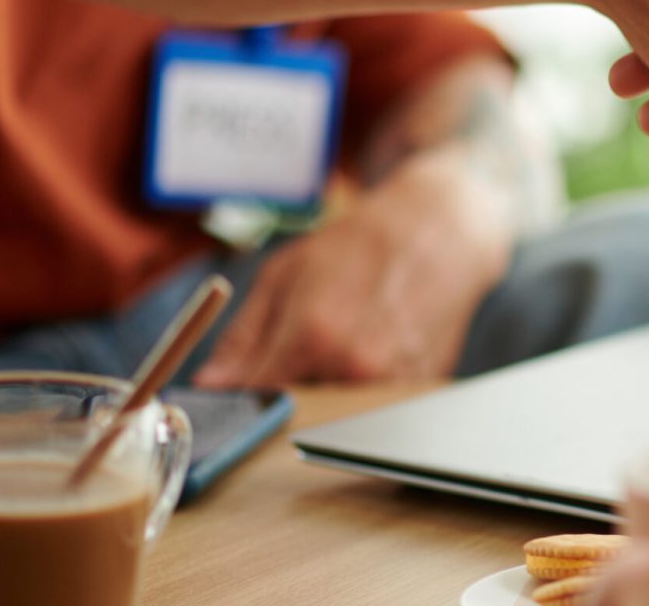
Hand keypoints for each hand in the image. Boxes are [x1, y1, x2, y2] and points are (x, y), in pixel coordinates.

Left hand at [191, 150, 509, 387]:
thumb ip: (242, 337)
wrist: (439, 232)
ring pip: (336, 416)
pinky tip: (372, 348)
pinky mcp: (420, 391)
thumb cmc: (358, 245)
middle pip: (296, 414)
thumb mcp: (283, 273)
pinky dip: (361, 390)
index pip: (254, 399)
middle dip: (285, 395)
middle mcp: (355, 368)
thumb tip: (209, 384)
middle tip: (296, 357)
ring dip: (327, 393)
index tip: (231, 392)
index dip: (236, 398)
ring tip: (342, 343)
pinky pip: (372, 410)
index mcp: (314, 335)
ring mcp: (393, 384)